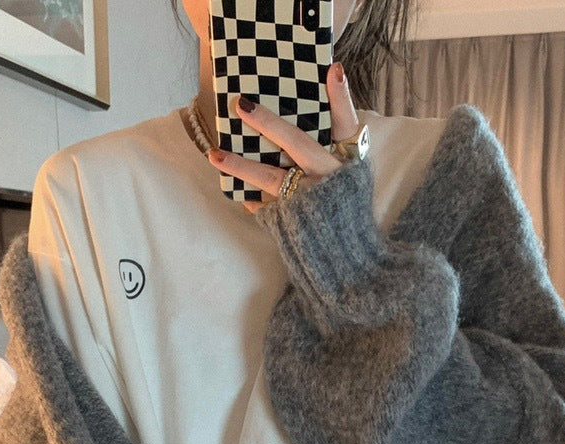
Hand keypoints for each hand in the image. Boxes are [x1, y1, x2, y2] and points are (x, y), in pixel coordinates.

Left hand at [206, 62, 361, 213]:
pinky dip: (251, 199)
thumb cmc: (344, 201)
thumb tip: (327, 83)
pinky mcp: (292, 219)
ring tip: (214, 154)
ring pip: (271, 177)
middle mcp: (328, 176)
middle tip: (240, 104)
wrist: (345, 252)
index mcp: (347, 160)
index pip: (347, 123)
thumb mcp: (350, 169)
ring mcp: (308, 198)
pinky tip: (234, 191)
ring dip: (241, 165)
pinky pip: (265, 207)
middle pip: (297, 143)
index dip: (341, 98)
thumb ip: (336, 136)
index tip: (333, 70)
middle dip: (269, 123)